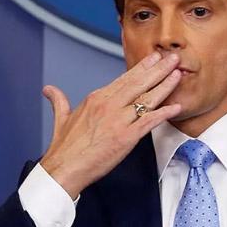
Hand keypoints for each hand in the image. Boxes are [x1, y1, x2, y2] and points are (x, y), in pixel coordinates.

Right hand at [39, 51, 182, 198]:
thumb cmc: (63, 148)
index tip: (154, 59)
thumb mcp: (61, 118)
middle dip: (159, 69)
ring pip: (147, 98)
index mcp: (96, 98)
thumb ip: (59, 101)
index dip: (142, 68)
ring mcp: (119, 120)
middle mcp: (109, 105)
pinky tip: (176, 107)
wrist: (63, 169)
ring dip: (165, 85)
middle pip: (139, 83)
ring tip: (178, 73)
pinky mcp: (126, 137)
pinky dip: (164, 114)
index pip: (124, 79)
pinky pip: (149, 122)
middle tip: (173, 58)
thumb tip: (49, 90)